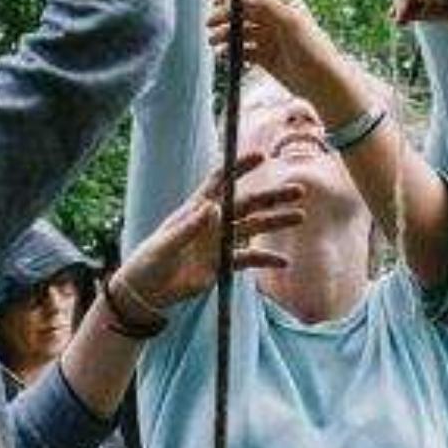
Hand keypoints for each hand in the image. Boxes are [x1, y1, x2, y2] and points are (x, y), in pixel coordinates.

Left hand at [118, 151, 298, 307]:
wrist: (147, 291)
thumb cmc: (150, 260)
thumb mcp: (167, 244)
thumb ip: (190, 227)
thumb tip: (214, 207)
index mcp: (196, 208)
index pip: (222, 180)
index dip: (240, 167)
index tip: (261, 156)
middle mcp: (213, 221)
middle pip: (247, 203)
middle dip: (272, 196)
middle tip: (298, 191)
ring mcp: (220, 242)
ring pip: (254, 228)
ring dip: (276, 222)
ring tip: (299, 216)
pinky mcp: (223, 264)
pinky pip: (249, 259)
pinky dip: (266, 260)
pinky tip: (284, 263)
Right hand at [207, 0, 351, 109]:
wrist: (322, 83)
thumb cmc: (313, 49)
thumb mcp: (290, 21)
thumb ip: (265, 4)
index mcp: (284, 3)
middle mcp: (275, 18)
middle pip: (243, 11)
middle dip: (225, 16)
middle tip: (210, 23)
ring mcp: (270, 38)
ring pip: (241, 31)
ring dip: (226, 34)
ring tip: (213, 42)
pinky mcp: (266, 57)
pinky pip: (244, 50)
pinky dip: (232, 51)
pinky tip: (224, 55)